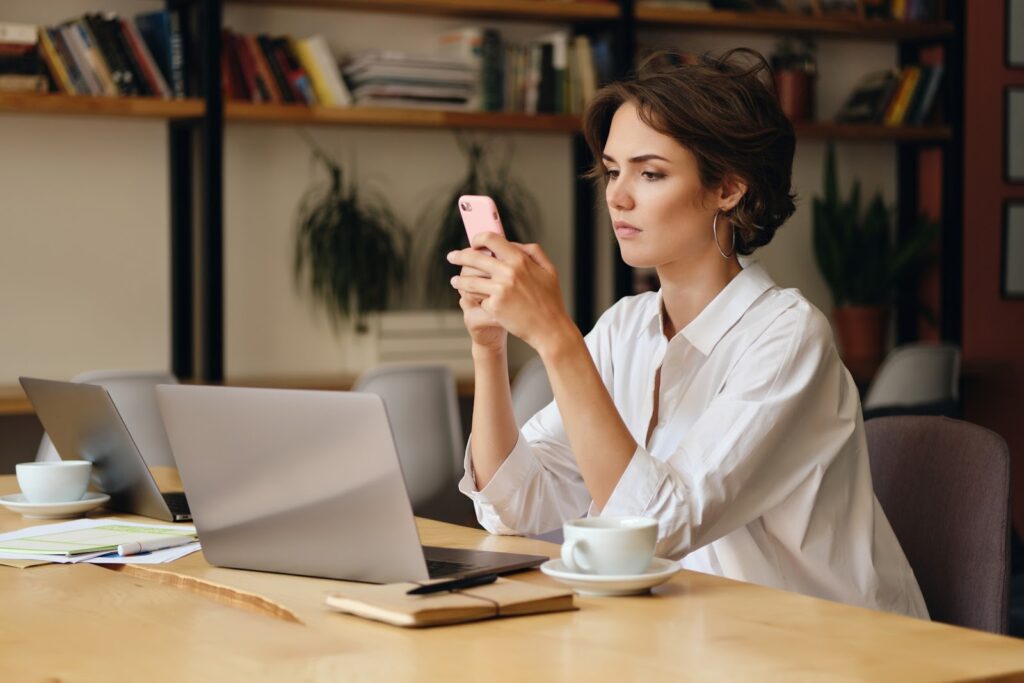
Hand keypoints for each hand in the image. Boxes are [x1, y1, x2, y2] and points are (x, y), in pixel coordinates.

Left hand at [448, 233, 572, 355]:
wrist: (550, 329)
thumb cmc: (551, 300)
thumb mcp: (549, 270)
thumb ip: (533, 252)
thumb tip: (513, 244)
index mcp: (520, 260)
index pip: (491, 239)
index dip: (478, 238)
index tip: (473, 241)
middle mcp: (508, 272)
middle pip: (474, 257)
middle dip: (459, 256)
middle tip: (451, 257)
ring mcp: (500, 290)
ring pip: (469, 281)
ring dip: (459, 280)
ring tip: (454, 282)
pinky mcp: (494, 306)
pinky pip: (479, 299)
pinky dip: (477, 300)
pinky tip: (474, 301)